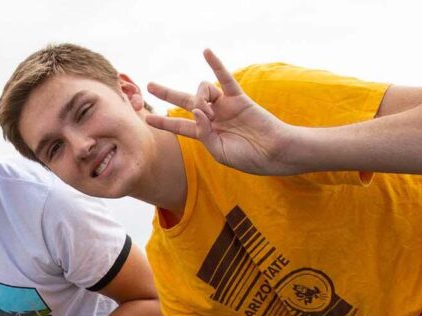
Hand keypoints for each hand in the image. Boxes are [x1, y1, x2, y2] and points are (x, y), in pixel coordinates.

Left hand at [145, 49, 299, 174]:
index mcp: (205, 133)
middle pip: (184, 101)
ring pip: (202, 90)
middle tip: (149, 86)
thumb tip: (196, 110)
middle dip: (167, 93)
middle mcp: (212, 117)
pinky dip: (216, 64)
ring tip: (207, 110)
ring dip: (199, 97)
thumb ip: (203, 133)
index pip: (179, 126)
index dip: (164, 123)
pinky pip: (225, 78)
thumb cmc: (247, 157)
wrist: (273, 152)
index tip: (147, 119)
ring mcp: (224, 106)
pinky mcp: (238, 97)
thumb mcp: (219, 151)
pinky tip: (206, 51)